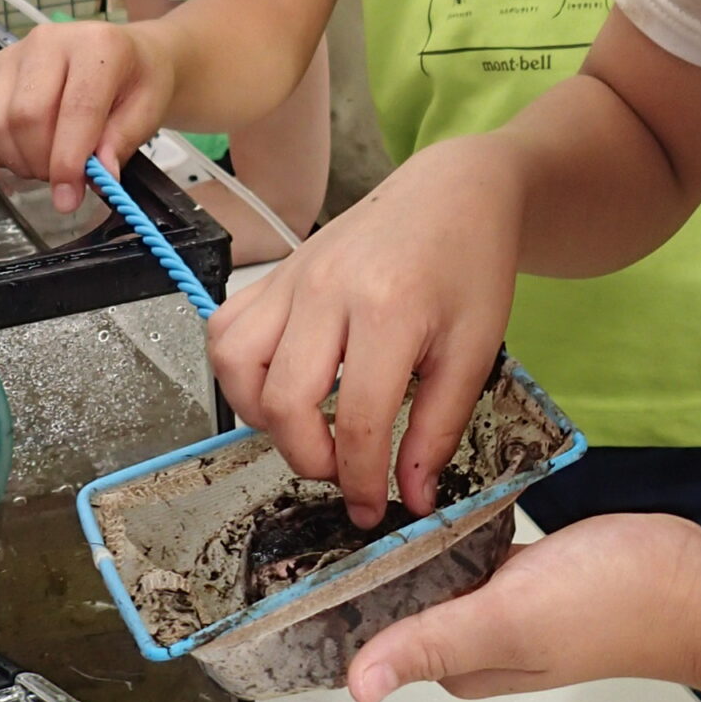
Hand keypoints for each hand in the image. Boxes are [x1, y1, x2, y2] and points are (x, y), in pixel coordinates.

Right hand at [0, 20, 176, 212]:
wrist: (124, 55)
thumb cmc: (138, 81)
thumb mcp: (148, 110)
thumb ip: (121, 142)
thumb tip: (97, 177)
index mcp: (96, 45)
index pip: (75, 109)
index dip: (68, 161)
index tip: (68, 200)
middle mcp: (47, 41)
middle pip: (25, 116)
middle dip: (41, 164)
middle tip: (63, 180)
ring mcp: (11, 54)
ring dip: (17, 160)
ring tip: (46, 164)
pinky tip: (19, 153)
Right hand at [207, 134, 522, 524]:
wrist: (453, 192)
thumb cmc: (471, 267)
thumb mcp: (474, 352)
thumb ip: (439, 429)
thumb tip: (412, 499)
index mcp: (388, 310)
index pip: (359, 420)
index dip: (362, 481)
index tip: (373, 509)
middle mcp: (328, 291)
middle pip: (286, 402)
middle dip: (312, 458)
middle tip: (346, 468)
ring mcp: (293, 278)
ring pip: (237, 367)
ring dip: (265, 417)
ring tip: (310, 428)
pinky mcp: (276, 274)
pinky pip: (226, 332)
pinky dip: (240, 374)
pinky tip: (283, 387)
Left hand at [347, 512, 700, 701]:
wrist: (692, 581)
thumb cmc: (607, 603)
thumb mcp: (507, 620)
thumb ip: (432, 643)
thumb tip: (356, 688)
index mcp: (461, 664)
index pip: (382, 630)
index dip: (347, 592)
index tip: (312, 545)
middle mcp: (476, 640)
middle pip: (405, 598)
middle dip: (376, 559)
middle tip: (346, 495)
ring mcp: (505, 604)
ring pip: (438, 569)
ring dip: (415, 538)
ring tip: (381, 485)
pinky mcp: (529, 569)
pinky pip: (474, 546)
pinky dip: (456, 526)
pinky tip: (443, 494)